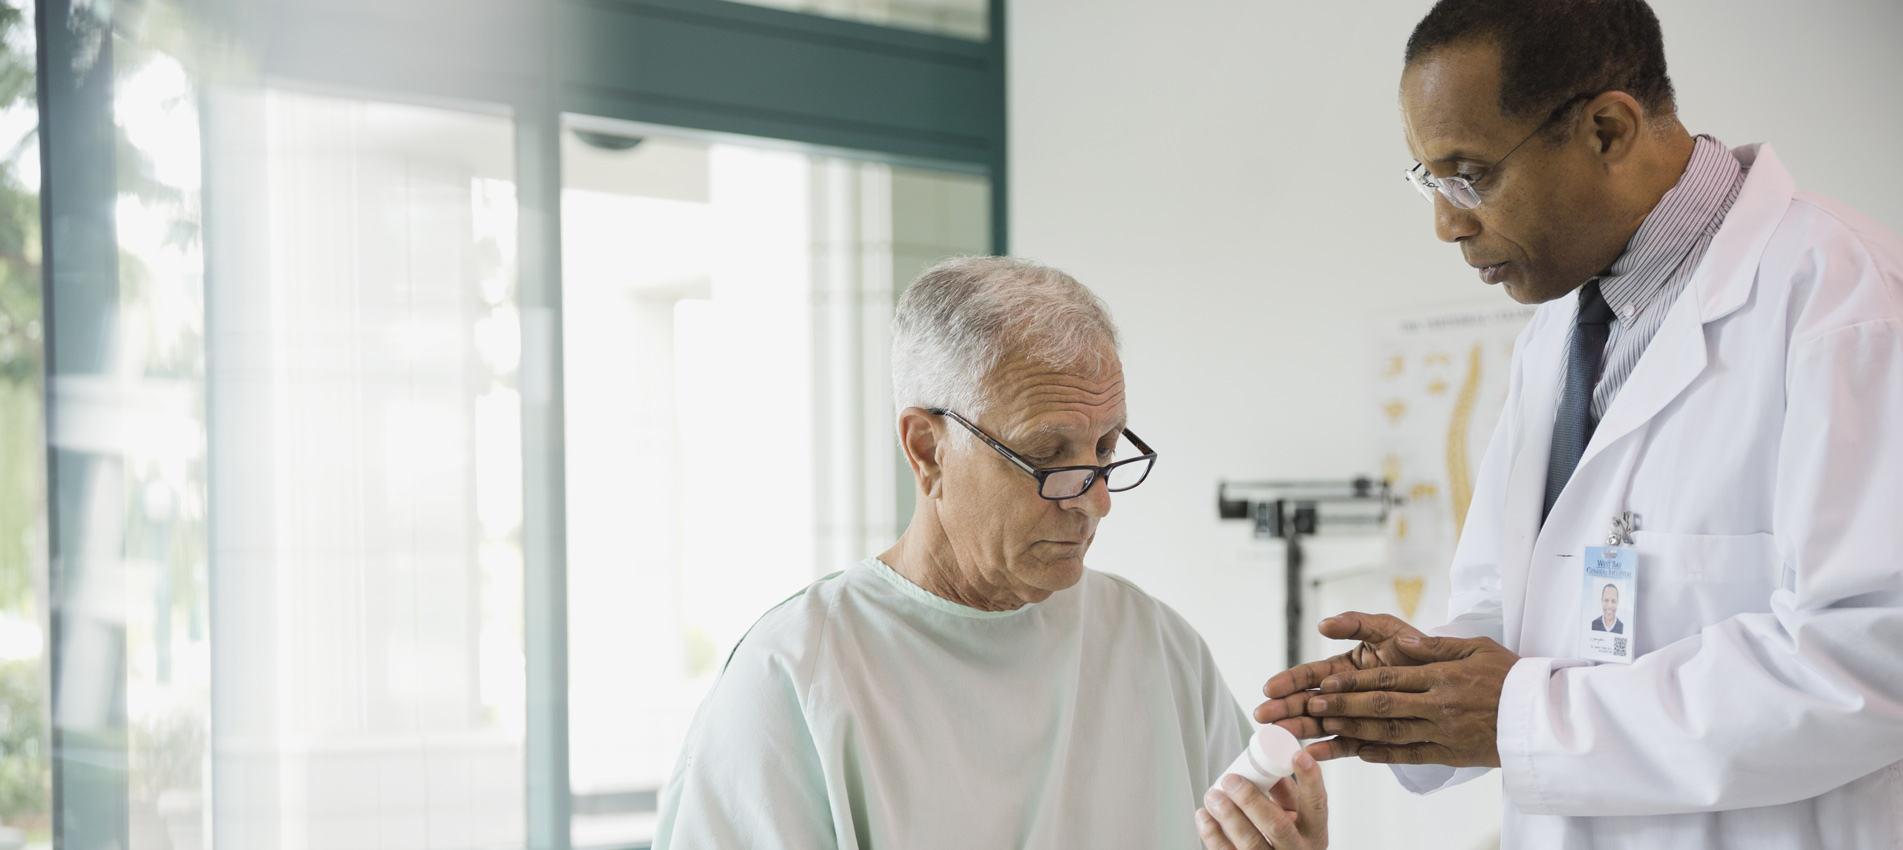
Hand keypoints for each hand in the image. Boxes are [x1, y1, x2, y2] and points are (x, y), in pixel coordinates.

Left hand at [1197, 750, 1327, 849]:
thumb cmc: (1284, 838)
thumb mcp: (1294, 816)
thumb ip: (1285, 791)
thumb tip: (1273, 763)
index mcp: (1313, 833)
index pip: (1317, 805)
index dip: (1310, 780)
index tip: (1299, 755)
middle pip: (1277, 826)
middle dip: (1251, 800)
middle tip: (1231, 780)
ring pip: (1251, 844)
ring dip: (1229, 817)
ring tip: (1213, 795)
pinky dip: (1213, 835)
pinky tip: (1204, 816)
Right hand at [1255, 612, 1430, 758]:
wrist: (1453, 681)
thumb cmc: (1418, 651)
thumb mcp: (1387, 629)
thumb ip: (1356, 623)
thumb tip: (1323, 624)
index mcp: (1344, 668)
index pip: (1311, 675)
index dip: (1289, 681)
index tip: (1270, 689)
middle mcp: (1346, 694)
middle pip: (1309, 702)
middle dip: (1284, 709)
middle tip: (1263, 716)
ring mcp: (1356, 717)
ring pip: (1322, 725)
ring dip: (1299, 730)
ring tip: (1278, 736)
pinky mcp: (1372, 738)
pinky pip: (1348, 745)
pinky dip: (1329, 750)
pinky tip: (1311, 753)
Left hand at [1302, 633, 1518, 767]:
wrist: (1541, 715)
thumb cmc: (1509, 675)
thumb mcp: (1476, 647)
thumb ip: (1436, 647)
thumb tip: (1405, 643)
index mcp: (1442, 676)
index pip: (1388, 679)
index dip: (1354, 682)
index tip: (1326, 682)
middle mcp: (1438, 706)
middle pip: (1381, 707)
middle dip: (1343, 706)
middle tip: (1312, 705)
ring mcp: (1443, 732)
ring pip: (1390, 733)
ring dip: (1354, 730)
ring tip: (1325, 727)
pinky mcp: (1450, 753)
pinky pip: (1410, 755)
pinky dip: (1383, 754)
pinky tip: (1359, 752)